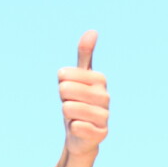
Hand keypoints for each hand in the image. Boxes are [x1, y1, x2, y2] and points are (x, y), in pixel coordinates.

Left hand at [59, 30, 108, 157]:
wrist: (81, 135)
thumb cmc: (77, 101)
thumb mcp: (78, 77)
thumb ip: (84, 55)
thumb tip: (92, 31)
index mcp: (99, 78)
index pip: (63, 75)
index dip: (62, 84)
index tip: (71, 91)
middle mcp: (105, 96)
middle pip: (64, 90)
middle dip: (63, 100)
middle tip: (72, 105)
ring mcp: (105, 115)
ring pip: (68, 108)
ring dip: (67, 115)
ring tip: (76, 117)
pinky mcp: (101, 133)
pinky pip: (76, 126)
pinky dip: (73, 129)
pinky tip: (81, 129)